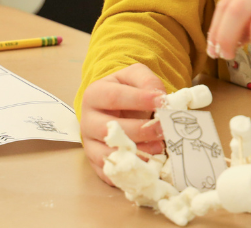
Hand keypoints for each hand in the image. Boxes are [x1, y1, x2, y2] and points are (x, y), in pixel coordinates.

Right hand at [80, 63, 165, 184]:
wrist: (114, 109)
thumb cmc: (126, 92)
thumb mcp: (135, 76)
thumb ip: (147, 81)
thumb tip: (160, 98)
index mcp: (94, 95)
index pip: (114, 97)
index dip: (139, 100)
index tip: (162, 102)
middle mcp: (87, 121)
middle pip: (109, 130)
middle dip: (140, 130)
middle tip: (163, 128)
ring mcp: (90, 146)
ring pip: (108, 155)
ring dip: (136, 153)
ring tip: (159, 148)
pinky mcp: (97, 165)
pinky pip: (111, 174)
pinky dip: (130, 173)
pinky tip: (149, 165)